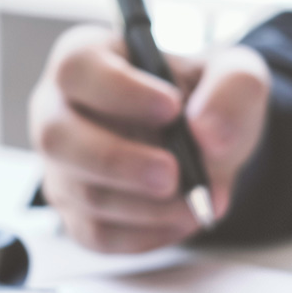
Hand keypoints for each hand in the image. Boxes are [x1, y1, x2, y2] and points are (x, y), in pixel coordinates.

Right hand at [31, 25, 269, 252]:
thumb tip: (208, 133)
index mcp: (88, 58)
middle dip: (119, 162)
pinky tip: (182, 217)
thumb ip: (232, 90)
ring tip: (200, 198)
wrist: (207, 144)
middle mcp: (58, 111)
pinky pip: (99, 234)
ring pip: (83, 193)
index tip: (172, 108)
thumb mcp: (235, 76)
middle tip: (173, 174)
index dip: (120, 91)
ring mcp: (61, 166)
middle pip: (57, 138)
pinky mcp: (75, 212)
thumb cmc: (205, 98)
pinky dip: (148, 233)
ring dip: (148, 206)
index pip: (77, 69)